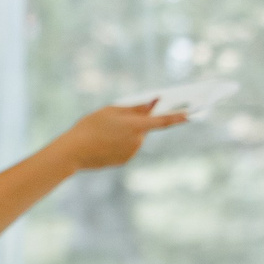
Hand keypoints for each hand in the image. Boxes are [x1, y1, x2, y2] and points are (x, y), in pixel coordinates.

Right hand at [60, 101, 186, 170]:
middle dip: (135, 122)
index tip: (190, 115)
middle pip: (144, 128)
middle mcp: (138, 141)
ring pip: (135, 138)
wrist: (74, 151)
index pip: (162, 121)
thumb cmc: (90, 126)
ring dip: (126, 133)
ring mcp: (133, 152)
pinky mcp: (125, 160)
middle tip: (113, 121)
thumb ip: (135, 108)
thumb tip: (154, 103)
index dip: (176, 117)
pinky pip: (127, 147)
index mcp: (136, 126)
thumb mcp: (111, 111)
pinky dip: (119, 143)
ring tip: (104, 133)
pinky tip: (103, 143)